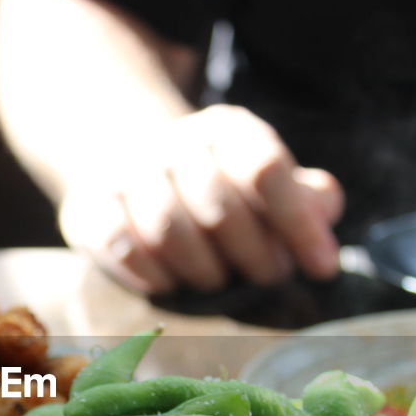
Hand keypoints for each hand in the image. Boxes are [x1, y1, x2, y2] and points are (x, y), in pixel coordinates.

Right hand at [57, 104, 344, 293]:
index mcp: (228, 129)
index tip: (322, 268)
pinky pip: (120, 245)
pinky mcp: (90, 205)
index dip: (298, 224)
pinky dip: (151, 275)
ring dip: (202, 270)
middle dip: (253, 255)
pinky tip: (171, 285)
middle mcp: (176, 142)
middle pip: (219, 205)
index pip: (265, 170)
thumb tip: (324, 210)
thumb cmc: (218, 184)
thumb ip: (304, 196)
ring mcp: (128, 171)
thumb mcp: (265, 179)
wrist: (128, 161)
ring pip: (167, 228)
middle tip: (267, 279)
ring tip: (219, 282)